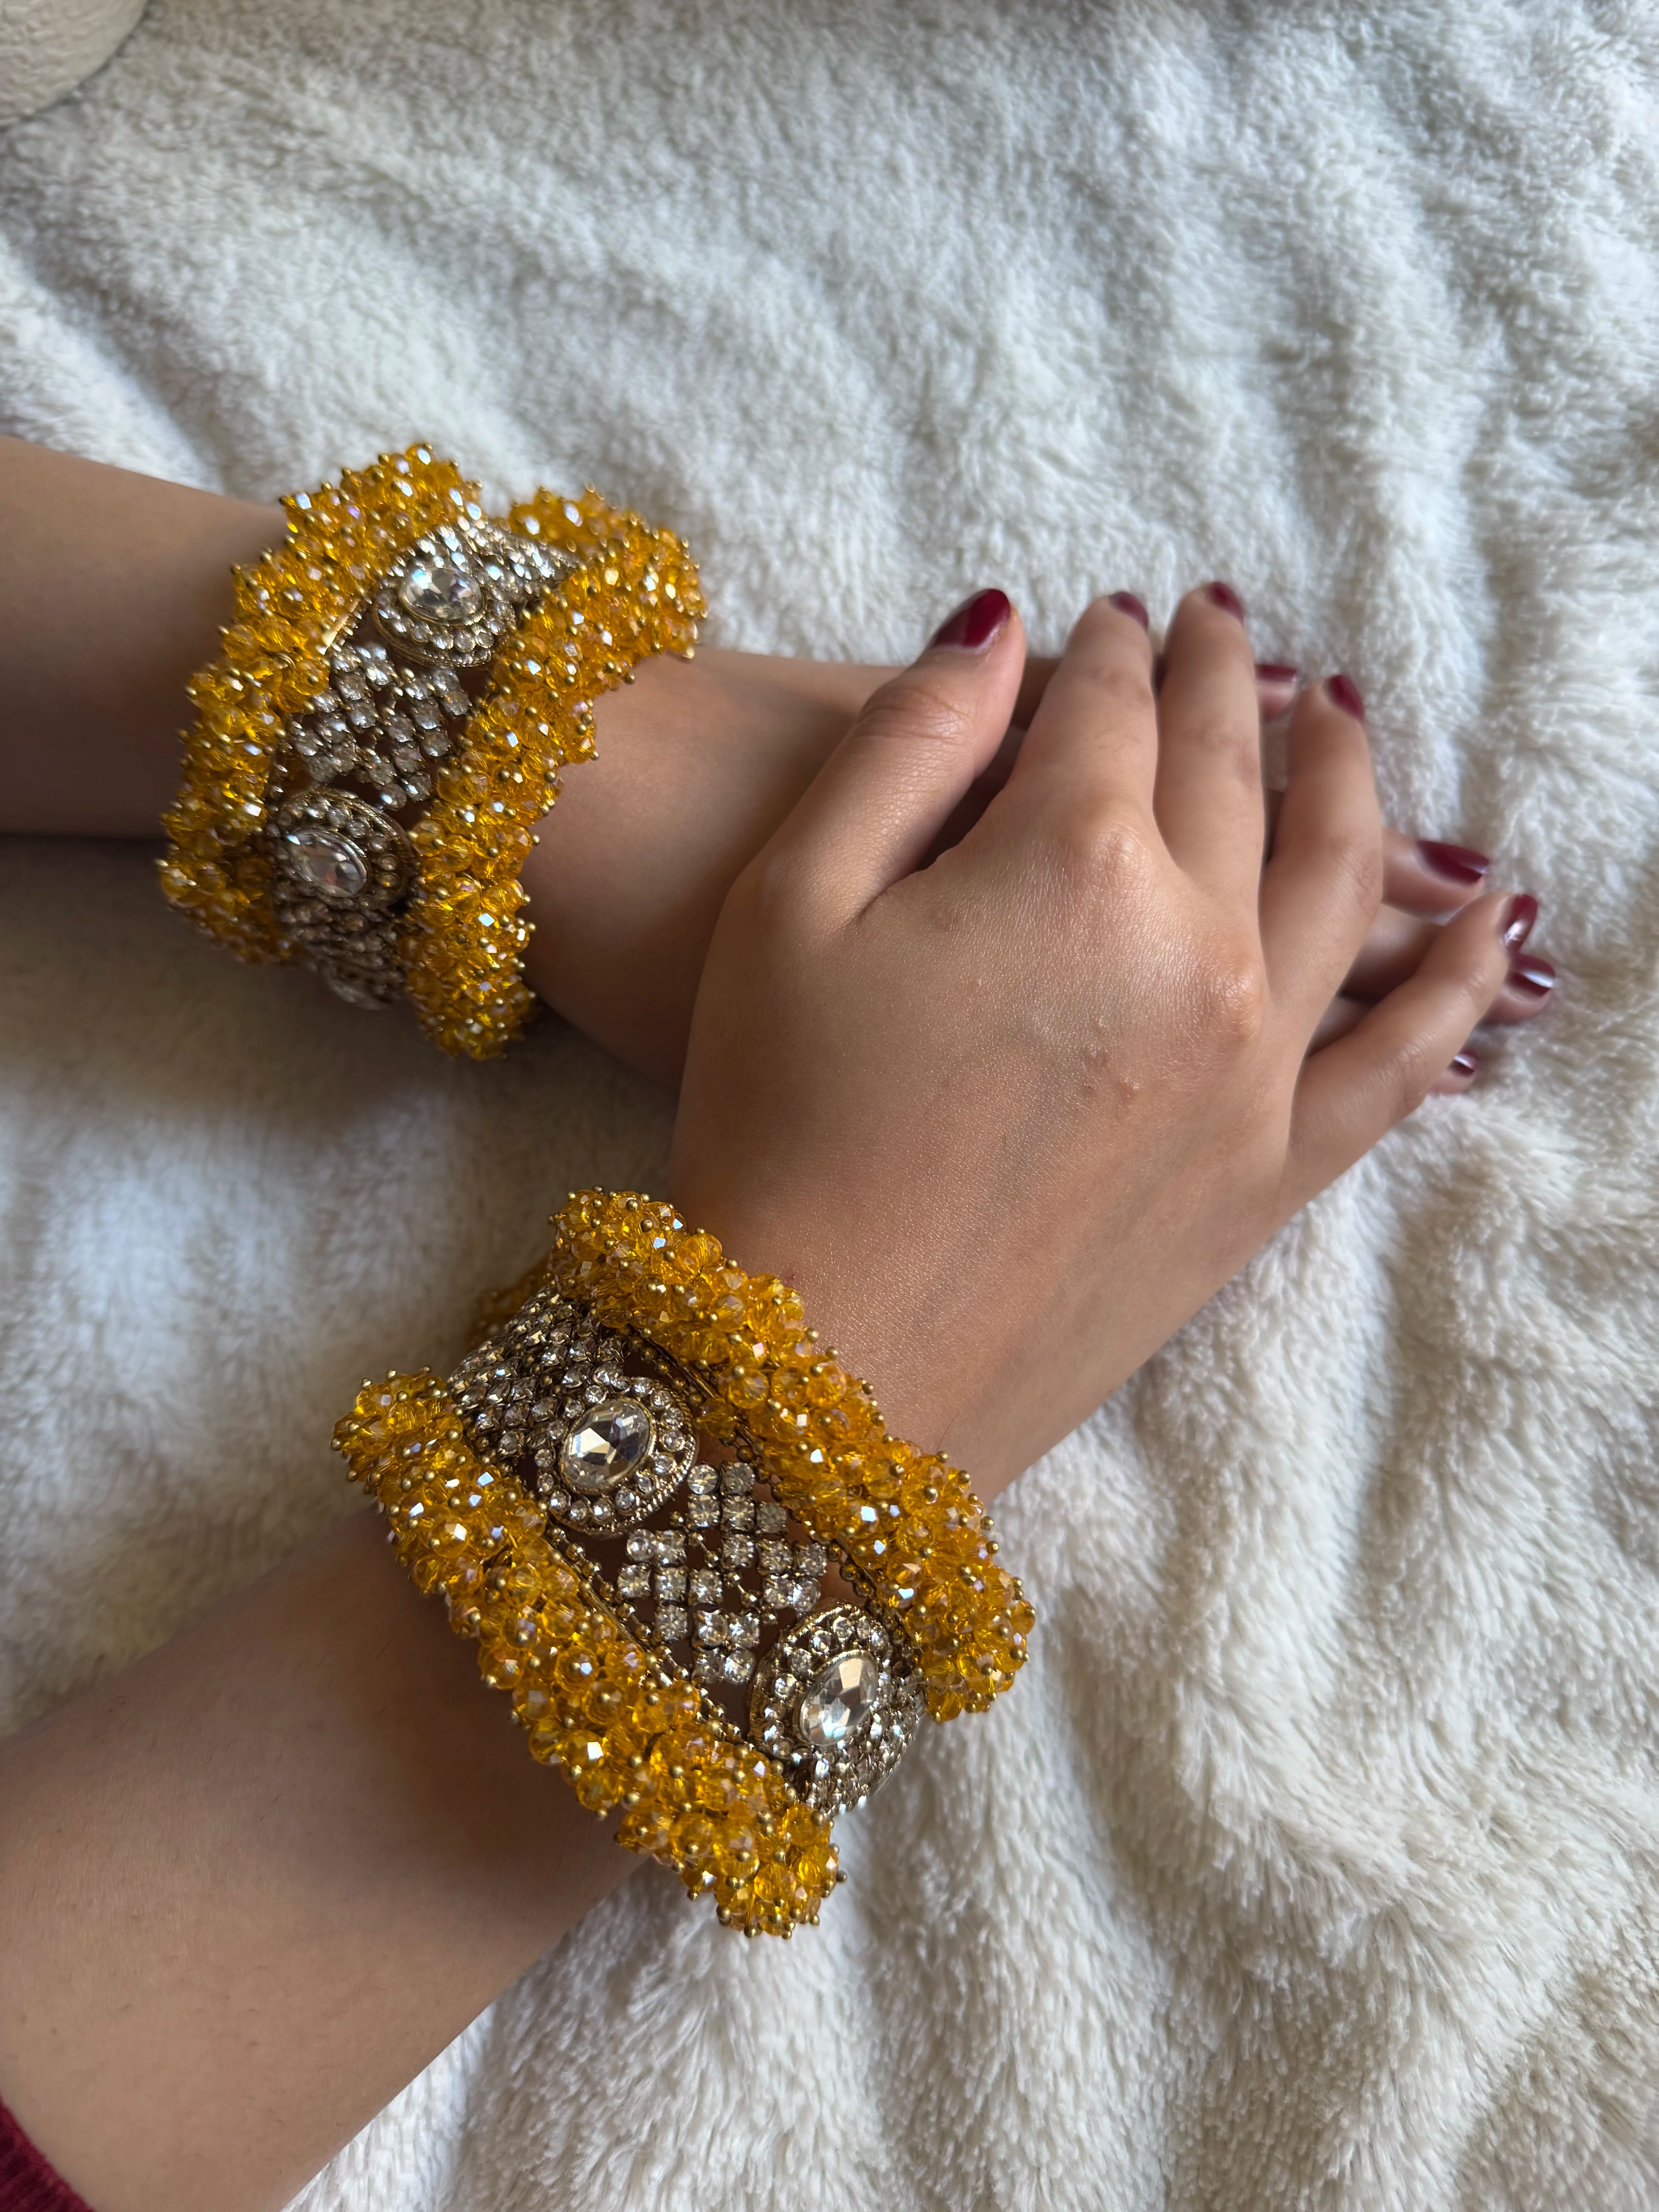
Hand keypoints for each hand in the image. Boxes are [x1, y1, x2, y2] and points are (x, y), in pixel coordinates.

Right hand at [530, 647, 1549, 1086]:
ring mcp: (1252, 1065)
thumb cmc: (776, 1132)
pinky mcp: (1268, 1173)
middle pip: (1231, 772)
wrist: (826, 1371)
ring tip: (1341, 717)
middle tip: (1218, 627)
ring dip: (1344, 779)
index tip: (1109, 617)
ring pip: (1338, 881)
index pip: (1109, 710)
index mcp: (1068, 864)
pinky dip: (1454, 988)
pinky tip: (1488, 929)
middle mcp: (1194, 947)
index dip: (1106, 649)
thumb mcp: (788, 904)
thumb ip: (907, 745)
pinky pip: (1399, 1061)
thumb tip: (999, 626)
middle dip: (1222, 682)